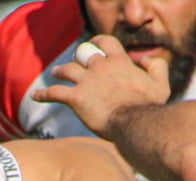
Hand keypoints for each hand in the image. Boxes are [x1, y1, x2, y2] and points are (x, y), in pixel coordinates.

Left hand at [30, 35, 170, 136]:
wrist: (134, 123)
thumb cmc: (148, 107)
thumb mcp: (160, 85)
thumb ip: (157, 67)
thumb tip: (146, 61)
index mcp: (119, 61)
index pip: (105, 43)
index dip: (98, 43)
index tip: (95, 46)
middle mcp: (100, 67)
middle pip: (83, 54)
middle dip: (78, 57)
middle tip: (75, 63)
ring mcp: (86, 82)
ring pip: (67, 70)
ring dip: (60, 71)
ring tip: (57, 73)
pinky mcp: (76, 98)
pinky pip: (55, 93)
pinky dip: (43, 94)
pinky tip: (35, 95)